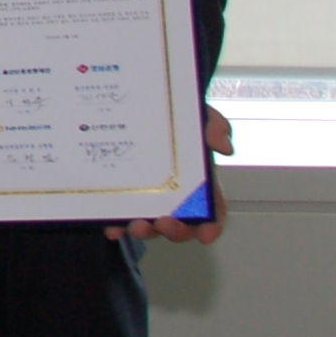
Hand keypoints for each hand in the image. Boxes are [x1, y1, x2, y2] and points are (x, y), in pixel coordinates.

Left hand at [108, 105, 233, 244]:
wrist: (132, 102)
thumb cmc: (171, 114)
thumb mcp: (195, 114)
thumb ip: (214, 125)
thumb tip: (224, 147)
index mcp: (196, 179)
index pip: (212, 208)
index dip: (212, 225)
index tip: (207, 235)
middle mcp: (173, 193)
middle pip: (181, 223)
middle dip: (175, 230)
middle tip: (165, 223)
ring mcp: (146, 196)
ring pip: (150, 225)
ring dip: (145, 231)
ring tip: (136, 226)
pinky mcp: (122, 194)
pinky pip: (120, 216)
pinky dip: (117, 225)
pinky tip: (111, 227)